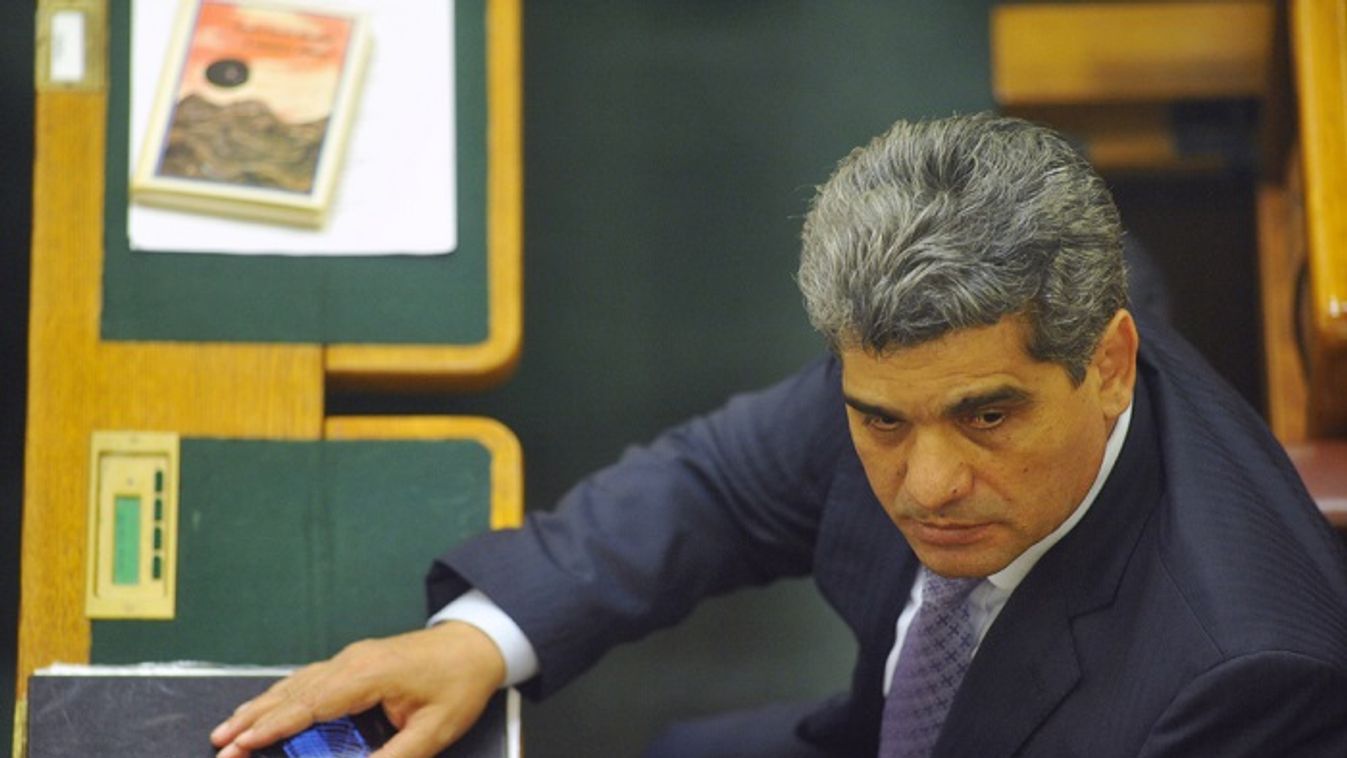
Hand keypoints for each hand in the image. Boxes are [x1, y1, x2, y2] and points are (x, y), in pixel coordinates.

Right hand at [210, 622, 506, 757]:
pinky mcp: (355, 661)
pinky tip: (266, 707)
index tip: (241, 744)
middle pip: (293, 693)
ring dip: (261, 706)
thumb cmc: (459, 684)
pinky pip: (309, 678)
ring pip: (296, 683)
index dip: (274, 727)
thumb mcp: (435, 730)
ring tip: (228, 729)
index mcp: (368, 675)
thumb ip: (396, 757)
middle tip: (219, 744)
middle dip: (253, 720)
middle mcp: (352, 662)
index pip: (310, 704)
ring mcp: (351, 658)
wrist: (477, 644)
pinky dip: (282, 695)